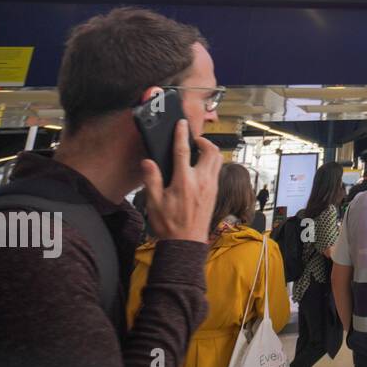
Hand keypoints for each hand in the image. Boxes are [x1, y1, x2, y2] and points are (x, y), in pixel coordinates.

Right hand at [141, 119, 218, 241]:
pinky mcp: (215, 192)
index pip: (183, 151)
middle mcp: (202, 181)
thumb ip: (151, 180)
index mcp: (184, 181)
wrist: (187, 242)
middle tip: (194, 140)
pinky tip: (201, 167)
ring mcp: (211, 186)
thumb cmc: (170, 224)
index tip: (182, 124)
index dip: (182, 135)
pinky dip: (212, 162)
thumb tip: (148, 162)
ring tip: (198, 150)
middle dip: (204, 141)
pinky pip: (217, 171)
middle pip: (211, 151)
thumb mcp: (154, 203)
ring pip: (218, 160)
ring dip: (210, 151)